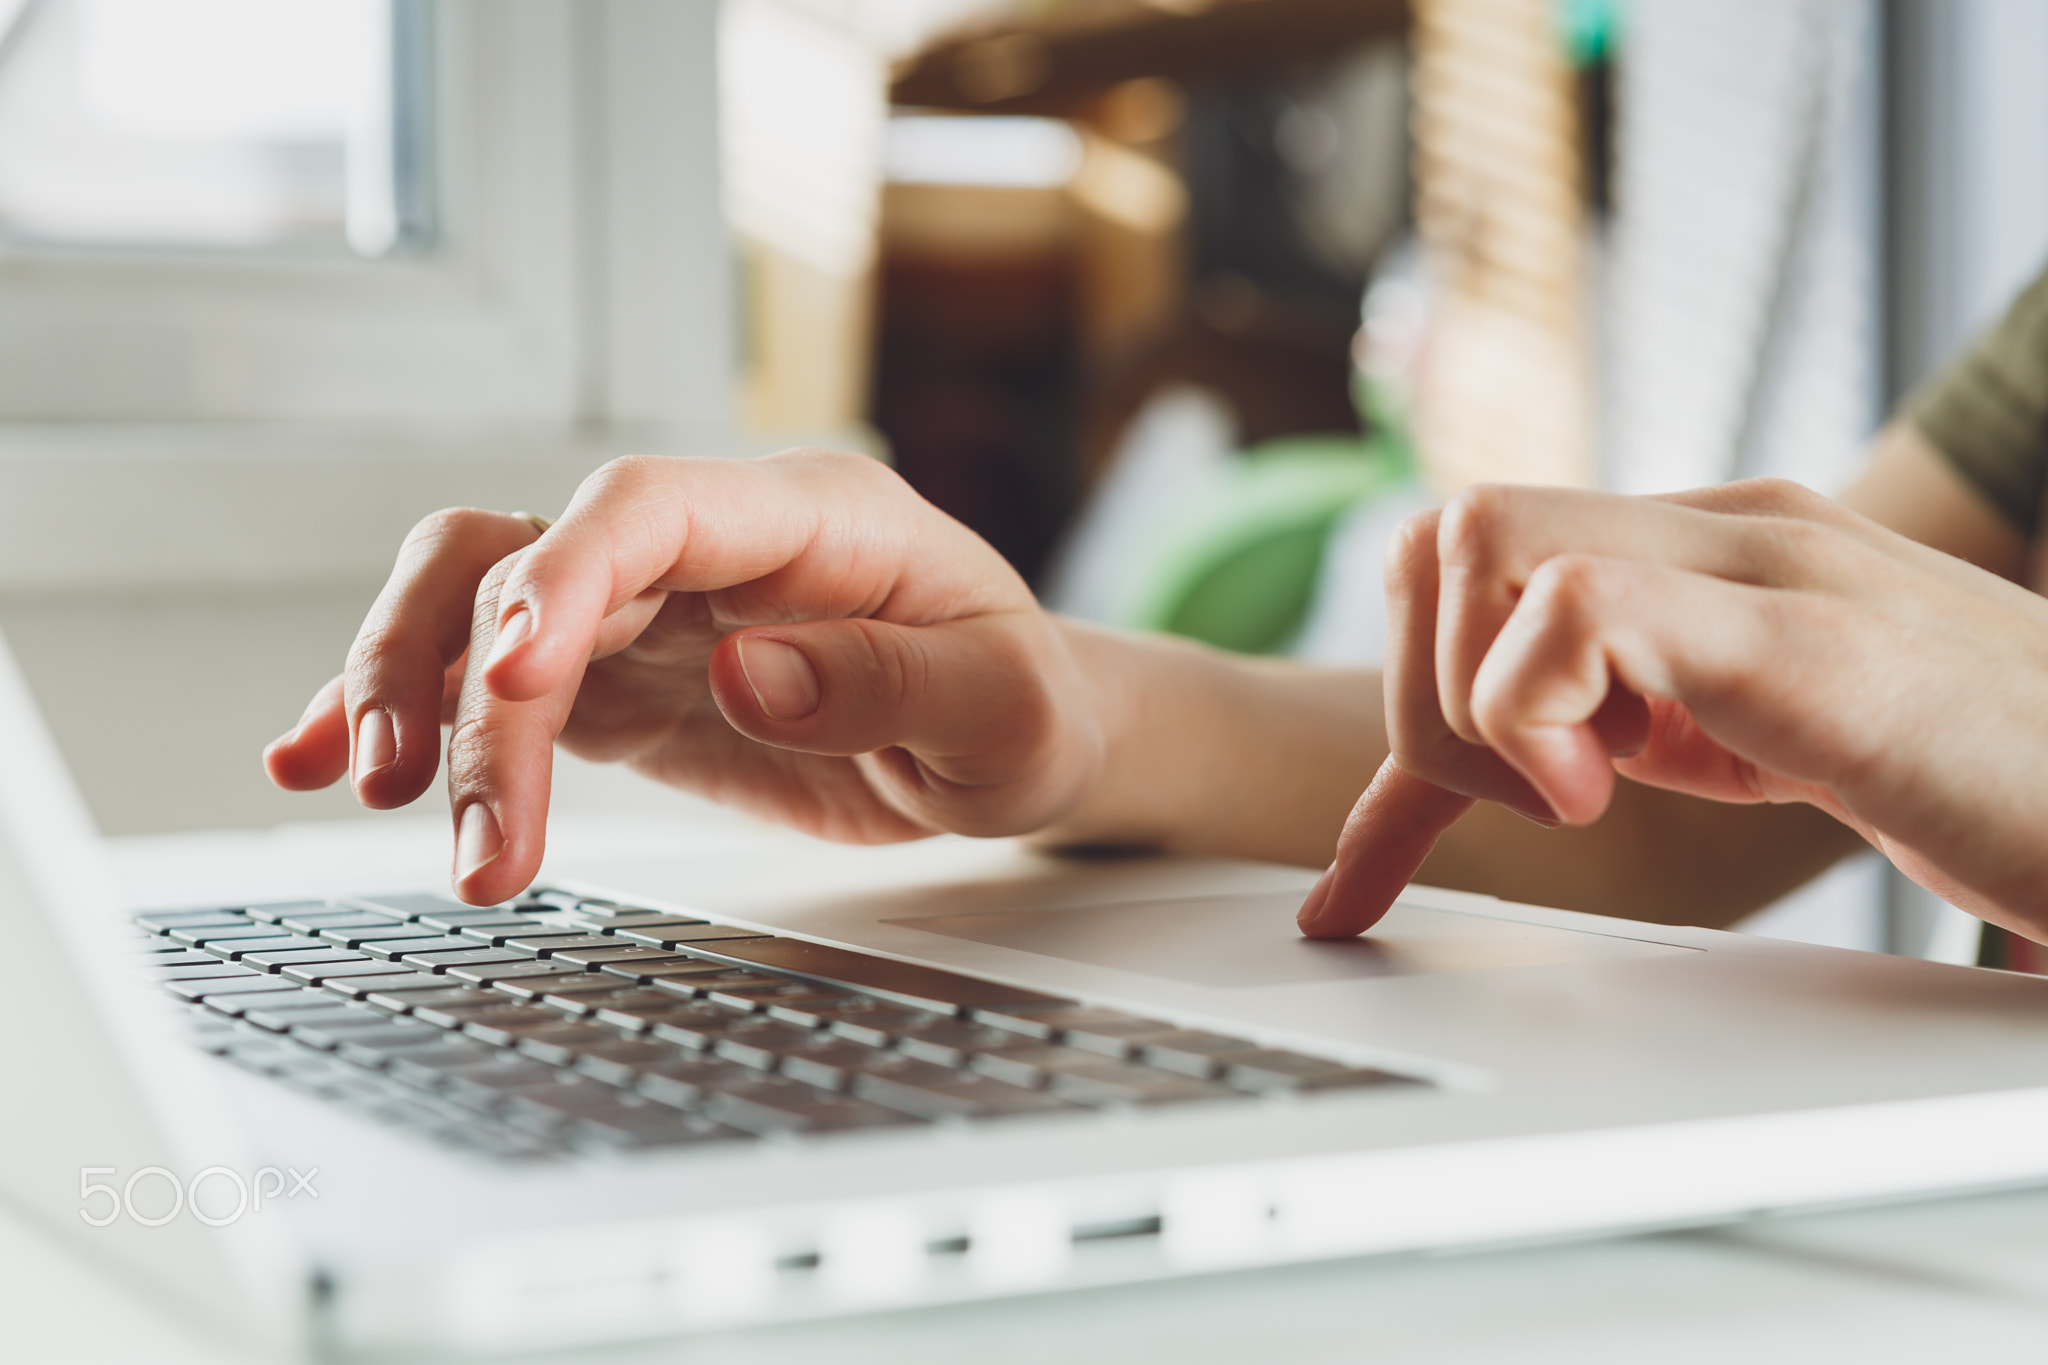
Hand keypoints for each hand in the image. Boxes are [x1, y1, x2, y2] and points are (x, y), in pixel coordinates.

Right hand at [264, 451, 1106, 903]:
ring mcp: (654, 612)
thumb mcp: (1003, 710)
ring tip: (389, 802)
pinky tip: (325, 756)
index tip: (515, 678)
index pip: (648, 508)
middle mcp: (710, 550)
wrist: (1014, 744)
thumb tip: (747, 670)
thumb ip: (888, 685)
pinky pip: (492, 681)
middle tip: (431, 797)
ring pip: (478, 605)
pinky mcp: (625, 682)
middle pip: (528, 555)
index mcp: (809, 519)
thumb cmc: (1026, 707)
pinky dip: (411, 712)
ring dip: (414, 694)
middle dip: (455, 668)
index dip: (564, 576)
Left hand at [1297, 478, 2047, 941]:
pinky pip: (1574, 607)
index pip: (1475, 552)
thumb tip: (1498, 771)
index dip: (1400, 693)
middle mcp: (1721, 527)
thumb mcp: (1751, 743)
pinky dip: (1535, 713)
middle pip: (1446, 527)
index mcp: (1703, 550)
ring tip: (1583, 795)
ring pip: (1480, 536)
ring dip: (1475, 699)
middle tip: (1525, 800)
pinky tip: (1607, 797)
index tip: (1381, 861)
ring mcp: (1764, 565)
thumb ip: (1631, 719)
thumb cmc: (1979, 780)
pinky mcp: (1801, 635)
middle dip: (1422, 689)